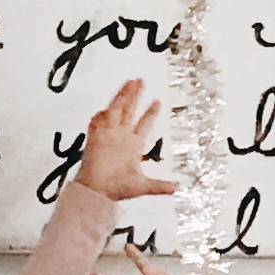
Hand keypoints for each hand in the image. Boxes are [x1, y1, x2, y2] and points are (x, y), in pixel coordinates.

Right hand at [73, 80, 174, 208]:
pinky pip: (99, 120)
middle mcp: (120, 137)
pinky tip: (110, 103)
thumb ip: (161, 186)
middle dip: (135, 96)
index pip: (143, 124)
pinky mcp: (97, 137)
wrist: (98, 192)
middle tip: (141, 81)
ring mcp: (108, 135)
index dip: (150, 113)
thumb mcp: (144, 186)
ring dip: (123, 96)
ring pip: (117, 109)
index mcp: (132, 146)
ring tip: (131, 82)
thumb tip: (178, 187)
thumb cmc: (117, 189)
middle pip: (129, 111)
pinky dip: (103, 113)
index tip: (157, 101)